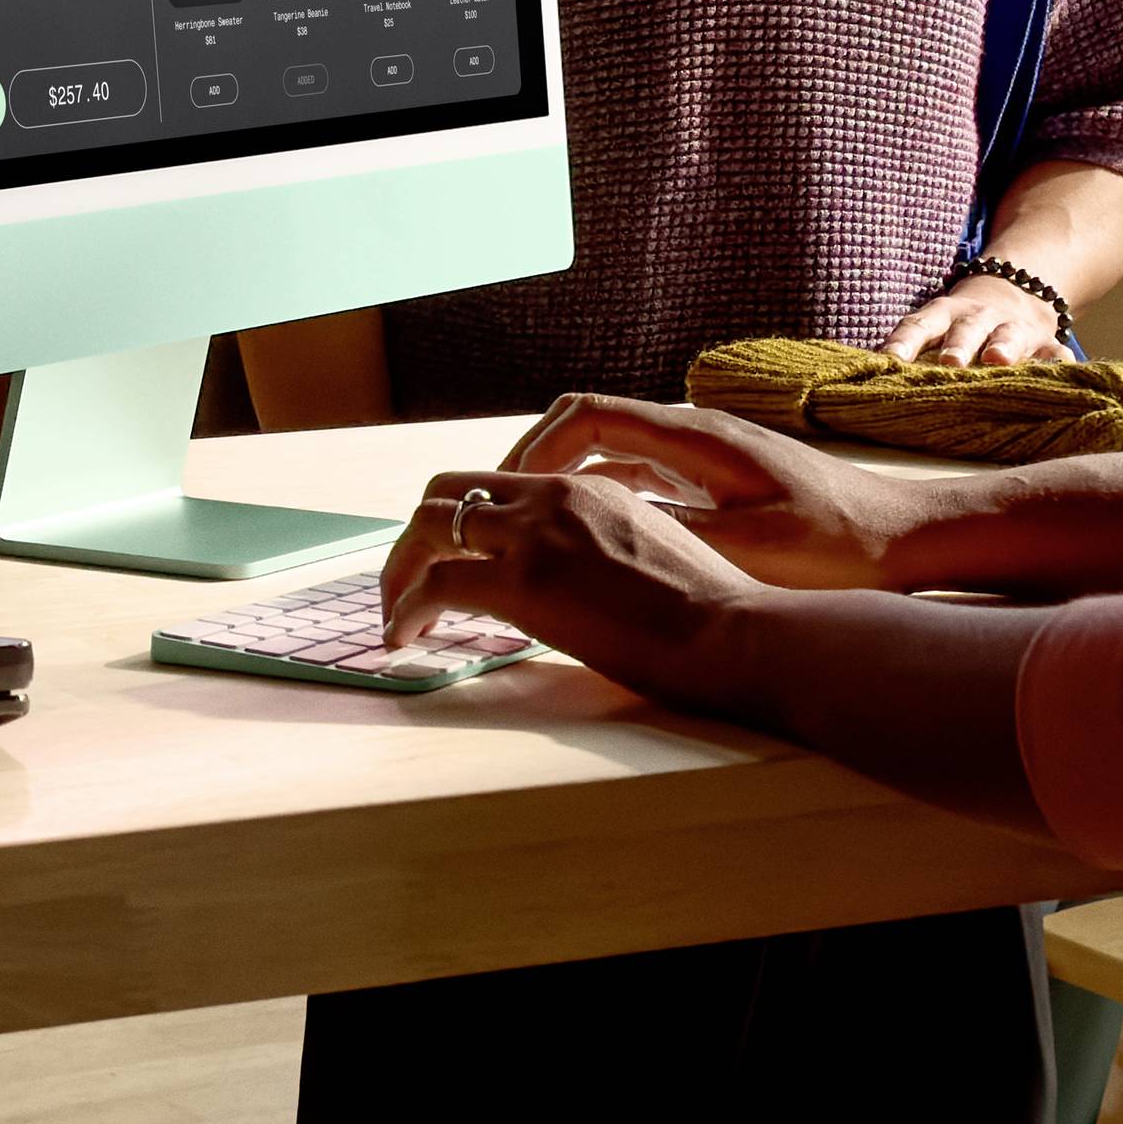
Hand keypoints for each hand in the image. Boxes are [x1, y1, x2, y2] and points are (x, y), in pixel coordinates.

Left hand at [380, 464, 758, 701]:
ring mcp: (535, 534)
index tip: (453, 560)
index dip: (464, 521)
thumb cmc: (708, 609)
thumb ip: (608, 547)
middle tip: (409, 582)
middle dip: (418, 536)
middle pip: (450, 489)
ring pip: (430, 525)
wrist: (726, 629)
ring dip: (401, 568)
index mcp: (589, 487)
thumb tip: (581, 579)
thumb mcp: (655, 549)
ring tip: (396, 614)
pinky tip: (405, 639)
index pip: (501, 484)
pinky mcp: (521, 582)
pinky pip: (434, 584)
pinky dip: (406, 610)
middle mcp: (555, 496)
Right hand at [490, 390, 964, 589]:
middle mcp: (697, 432)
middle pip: (590, 426)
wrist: (907, 537)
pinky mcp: (724, 479)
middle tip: (496, 516)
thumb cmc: (837, 545)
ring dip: (567, 482)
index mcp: (696, 438)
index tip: (499, 495)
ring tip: (528, 532)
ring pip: (615, 452)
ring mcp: (710, 454)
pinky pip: (644, 475)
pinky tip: (592, 543)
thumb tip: (591, 528)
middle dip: (535, 463)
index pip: (585, 416)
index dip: (531, 450)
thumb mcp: (748, 549)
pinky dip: (605, 497)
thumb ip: (669, 534)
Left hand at [881, 270, 1065, 364]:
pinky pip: (1054, 352)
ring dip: (1004, 347)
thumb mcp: (937, 324)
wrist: (1018, 288)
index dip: (904, 342)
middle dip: (958, 345)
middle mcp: (979, 318)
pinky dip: (1059, 364)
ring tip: (998, 360)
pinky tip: (1063, 375)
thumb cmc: (961, 322)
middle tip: (949, 362)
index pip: (919, 324)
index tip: (889, 360)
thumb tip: (864, 381)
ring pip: (1009, 336)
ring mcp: (1014, 328)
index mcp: (946, 314)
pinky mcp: (1045, 341)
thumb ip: (912, 348)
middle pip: (966, 329)